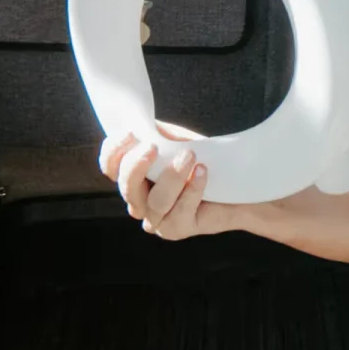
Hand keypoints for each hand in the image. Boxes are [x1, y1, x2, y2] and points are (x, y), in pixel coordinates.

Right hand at [99, 124, 229, 239]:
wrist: (238, 187)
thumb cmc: (204, 161)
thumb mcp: (176, 142)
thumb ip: (156, 134)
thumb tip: (140, 120)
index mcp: (135, 178)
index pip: (110, 168)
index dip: (113, 152)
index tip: (131, 133)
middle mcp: (140, 201)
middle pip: (126, 186)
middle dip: (136, 165)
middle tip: (153, 147)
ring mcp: (157, 219)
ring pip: (155, 201)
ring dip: (172, 176)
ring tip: (190, 156)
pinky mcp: (177, 229)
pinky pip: (179, 211)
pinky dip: (192, 188)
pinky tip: (203, 172)